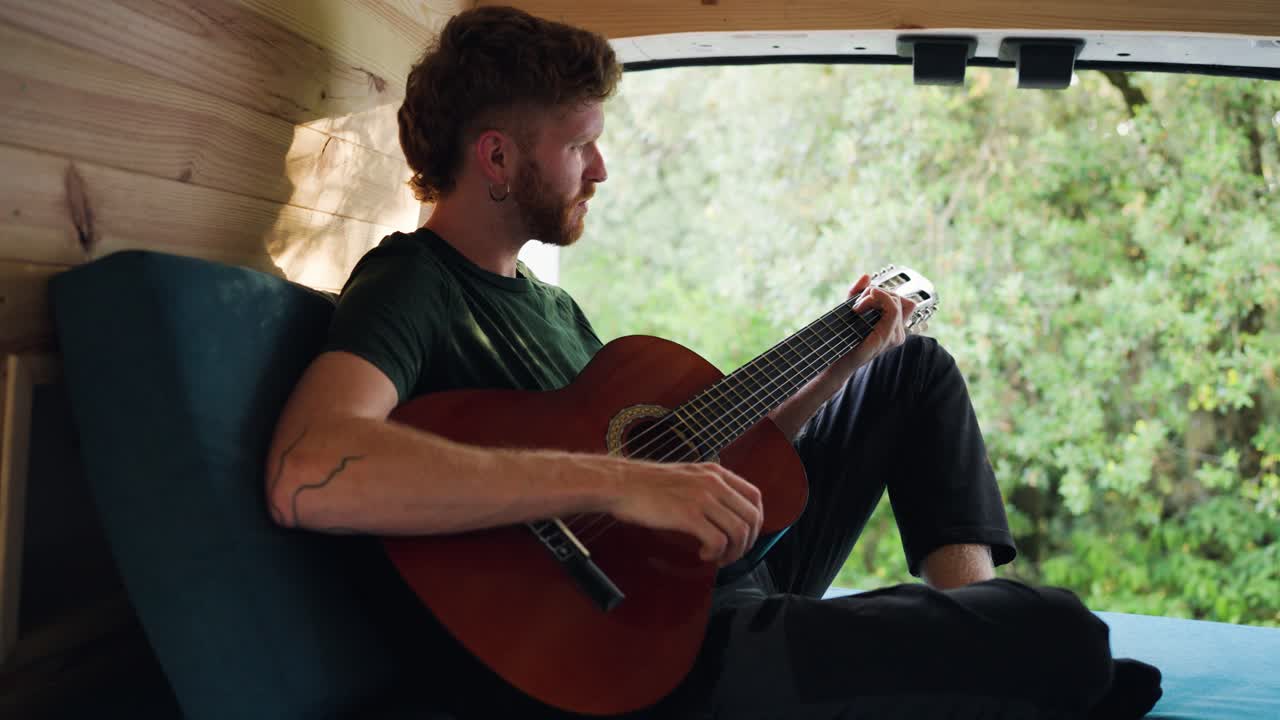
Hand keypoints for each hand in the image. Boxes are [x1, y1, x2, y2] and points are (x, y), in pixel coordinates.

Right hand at [607, 460, 762, 566]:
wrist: (622, 484)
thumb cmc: (647, 484)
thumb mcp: (687, 476)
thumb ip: (708, 488)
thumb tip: (724, 513)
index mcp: (716, 472)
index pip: (755, 496)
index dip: (756, 521)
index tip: (745, 536)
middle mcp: (714, 483)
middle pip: (751, 517)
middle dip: (747, 542)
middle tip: (732, 554)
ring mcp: (702, 498)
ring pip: (739, 531)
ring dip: (733, 551)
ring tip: (718, 558)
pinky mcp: (689, 515)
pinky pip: (717, 540)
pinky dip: (715, 553)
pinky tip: (703, 554)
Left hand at [831, 273, 917, 376]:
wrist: (837, 357)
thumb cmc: (844, 336)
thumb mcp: (850, 308)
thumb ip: (857, 291)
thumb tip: (866, 276)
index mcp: (895, 326)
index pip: (905, 301)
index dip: (886, 294)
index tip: (865, 299)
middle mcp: (899, 331)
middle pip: (897, 297)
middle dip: (876, 293)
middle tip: (857, 305)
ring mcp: (895, 335)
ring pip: (894, 300)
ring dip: (872, 297)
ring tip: (857, 308)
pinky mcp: (887, 336)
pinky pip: (892, 309)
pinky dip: (879, 299)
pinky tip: (862, 304)